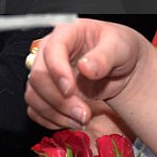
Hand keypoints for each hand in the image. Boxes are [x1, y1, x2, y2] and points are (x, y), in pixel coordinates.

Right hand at [24, 20, 146, 130]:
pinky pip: (36, 109)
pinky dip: (51, 120)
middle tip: (84, 114)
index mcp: (65, 35)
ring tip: (82, 121)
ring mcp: (46, 74)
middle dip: (59, 100)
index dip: (57, 71)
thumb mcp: (120, 47)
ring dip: (55, 113)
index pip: (51, 51)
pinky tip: (71, 122)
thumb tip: (85, 67)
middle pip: (37, 78)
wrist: (122, 66)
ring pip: (33, 96)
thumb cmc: (120, 49)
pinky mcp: (46, 92)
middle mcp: (48, 53)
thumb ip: (104, 57)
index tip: (70, 90)